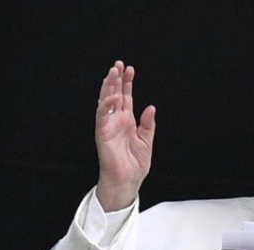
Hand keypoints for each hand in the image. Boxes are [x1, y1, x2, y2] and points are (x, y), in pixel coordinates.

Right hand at [95, 60, 156, 210]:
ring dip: (108, 87)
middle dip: (116, 79)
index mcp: (127, 121)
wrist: (127, 181)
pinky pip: (102, 116)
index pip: (126, 97)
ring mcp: (109, 126)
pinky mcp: (103, 133)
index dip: (127, 83)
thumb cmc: (134, 164)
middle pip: (115, 94)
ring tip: (112, 72)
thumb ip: (148, 124)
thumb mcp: (146, 141)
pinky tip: (112, 96)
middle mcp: (117, 121)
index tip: (130, 69)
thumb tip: (151, 107)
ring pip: (106, 101)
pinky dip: (106, 105)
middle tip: (118, 64)